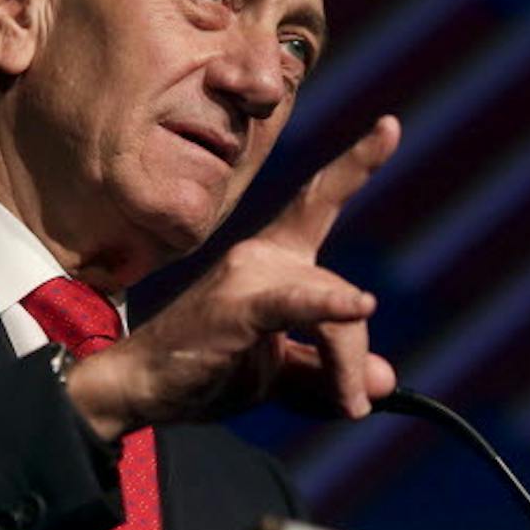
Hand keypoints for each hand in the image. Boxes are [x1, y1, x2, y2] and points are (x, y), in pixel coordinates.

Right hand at [66, 116, 400, 440]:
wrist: (138, 388)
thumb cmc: (204, 371)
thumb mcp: (280, 373)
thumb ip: (330, 371)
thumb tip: (385, 382)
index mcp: (272, 258)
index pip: (319, 200)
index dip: (356, 163)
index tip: (390, 124)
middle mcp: (260, 254)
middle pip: (339, 287)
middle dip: (353, 352)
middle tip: (351, 403)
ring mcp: (246, 275)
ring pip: (330, 306)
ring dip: (344, 364)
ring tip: (343, 405)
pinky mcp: (236, 306)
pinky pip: (295, 304)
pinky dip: (331, 307)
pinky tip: (360, 304)